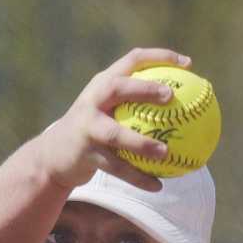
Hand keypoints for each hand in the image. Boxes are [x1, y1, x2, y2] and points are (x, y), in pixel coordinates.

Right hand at [36, 47, 190, 192]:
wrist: (54, 155)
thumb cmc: (94, 132)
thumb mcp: (110, 111)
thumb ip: (138, 105)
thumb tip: (187, 110)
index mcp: (103, 84)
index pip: (132, 60)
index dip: (160, 57)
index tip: (188, 64)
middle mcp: (93, 100)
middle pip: (118, 88)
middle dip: (144, 89)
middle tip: (171, 96)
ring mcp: (87, 127)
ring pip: (116, 134)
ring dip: (141, 143)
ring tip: (165, 152)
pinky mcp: (85, 153)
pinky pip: (116, 168)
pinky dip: (138, 178)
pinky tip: (158, 185)